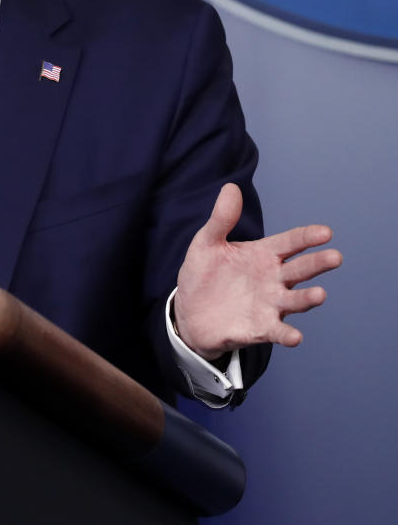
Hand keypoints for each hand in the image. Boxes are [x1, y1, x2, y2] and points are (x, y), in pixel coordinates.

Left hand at [174, 183, 340, 360]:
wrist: (189, 312)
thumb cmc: (203, 275)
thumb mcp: (206, 244)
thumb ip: (221, 219)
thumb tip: (231, 188)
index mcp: (263, 254)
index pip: (290, 242)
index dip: (307, 237)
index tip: (325, 232)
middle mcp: (273, 279)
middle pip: (300, 269)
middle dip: (317, 263)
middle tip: (335, 257)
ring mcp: (269, 304)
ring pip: (295, 300)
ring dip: (308, 298)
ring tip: (320, 294)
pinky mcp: (260, 329)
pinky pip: (278, 331)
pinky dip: (287, 335)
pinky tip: (295, 337)